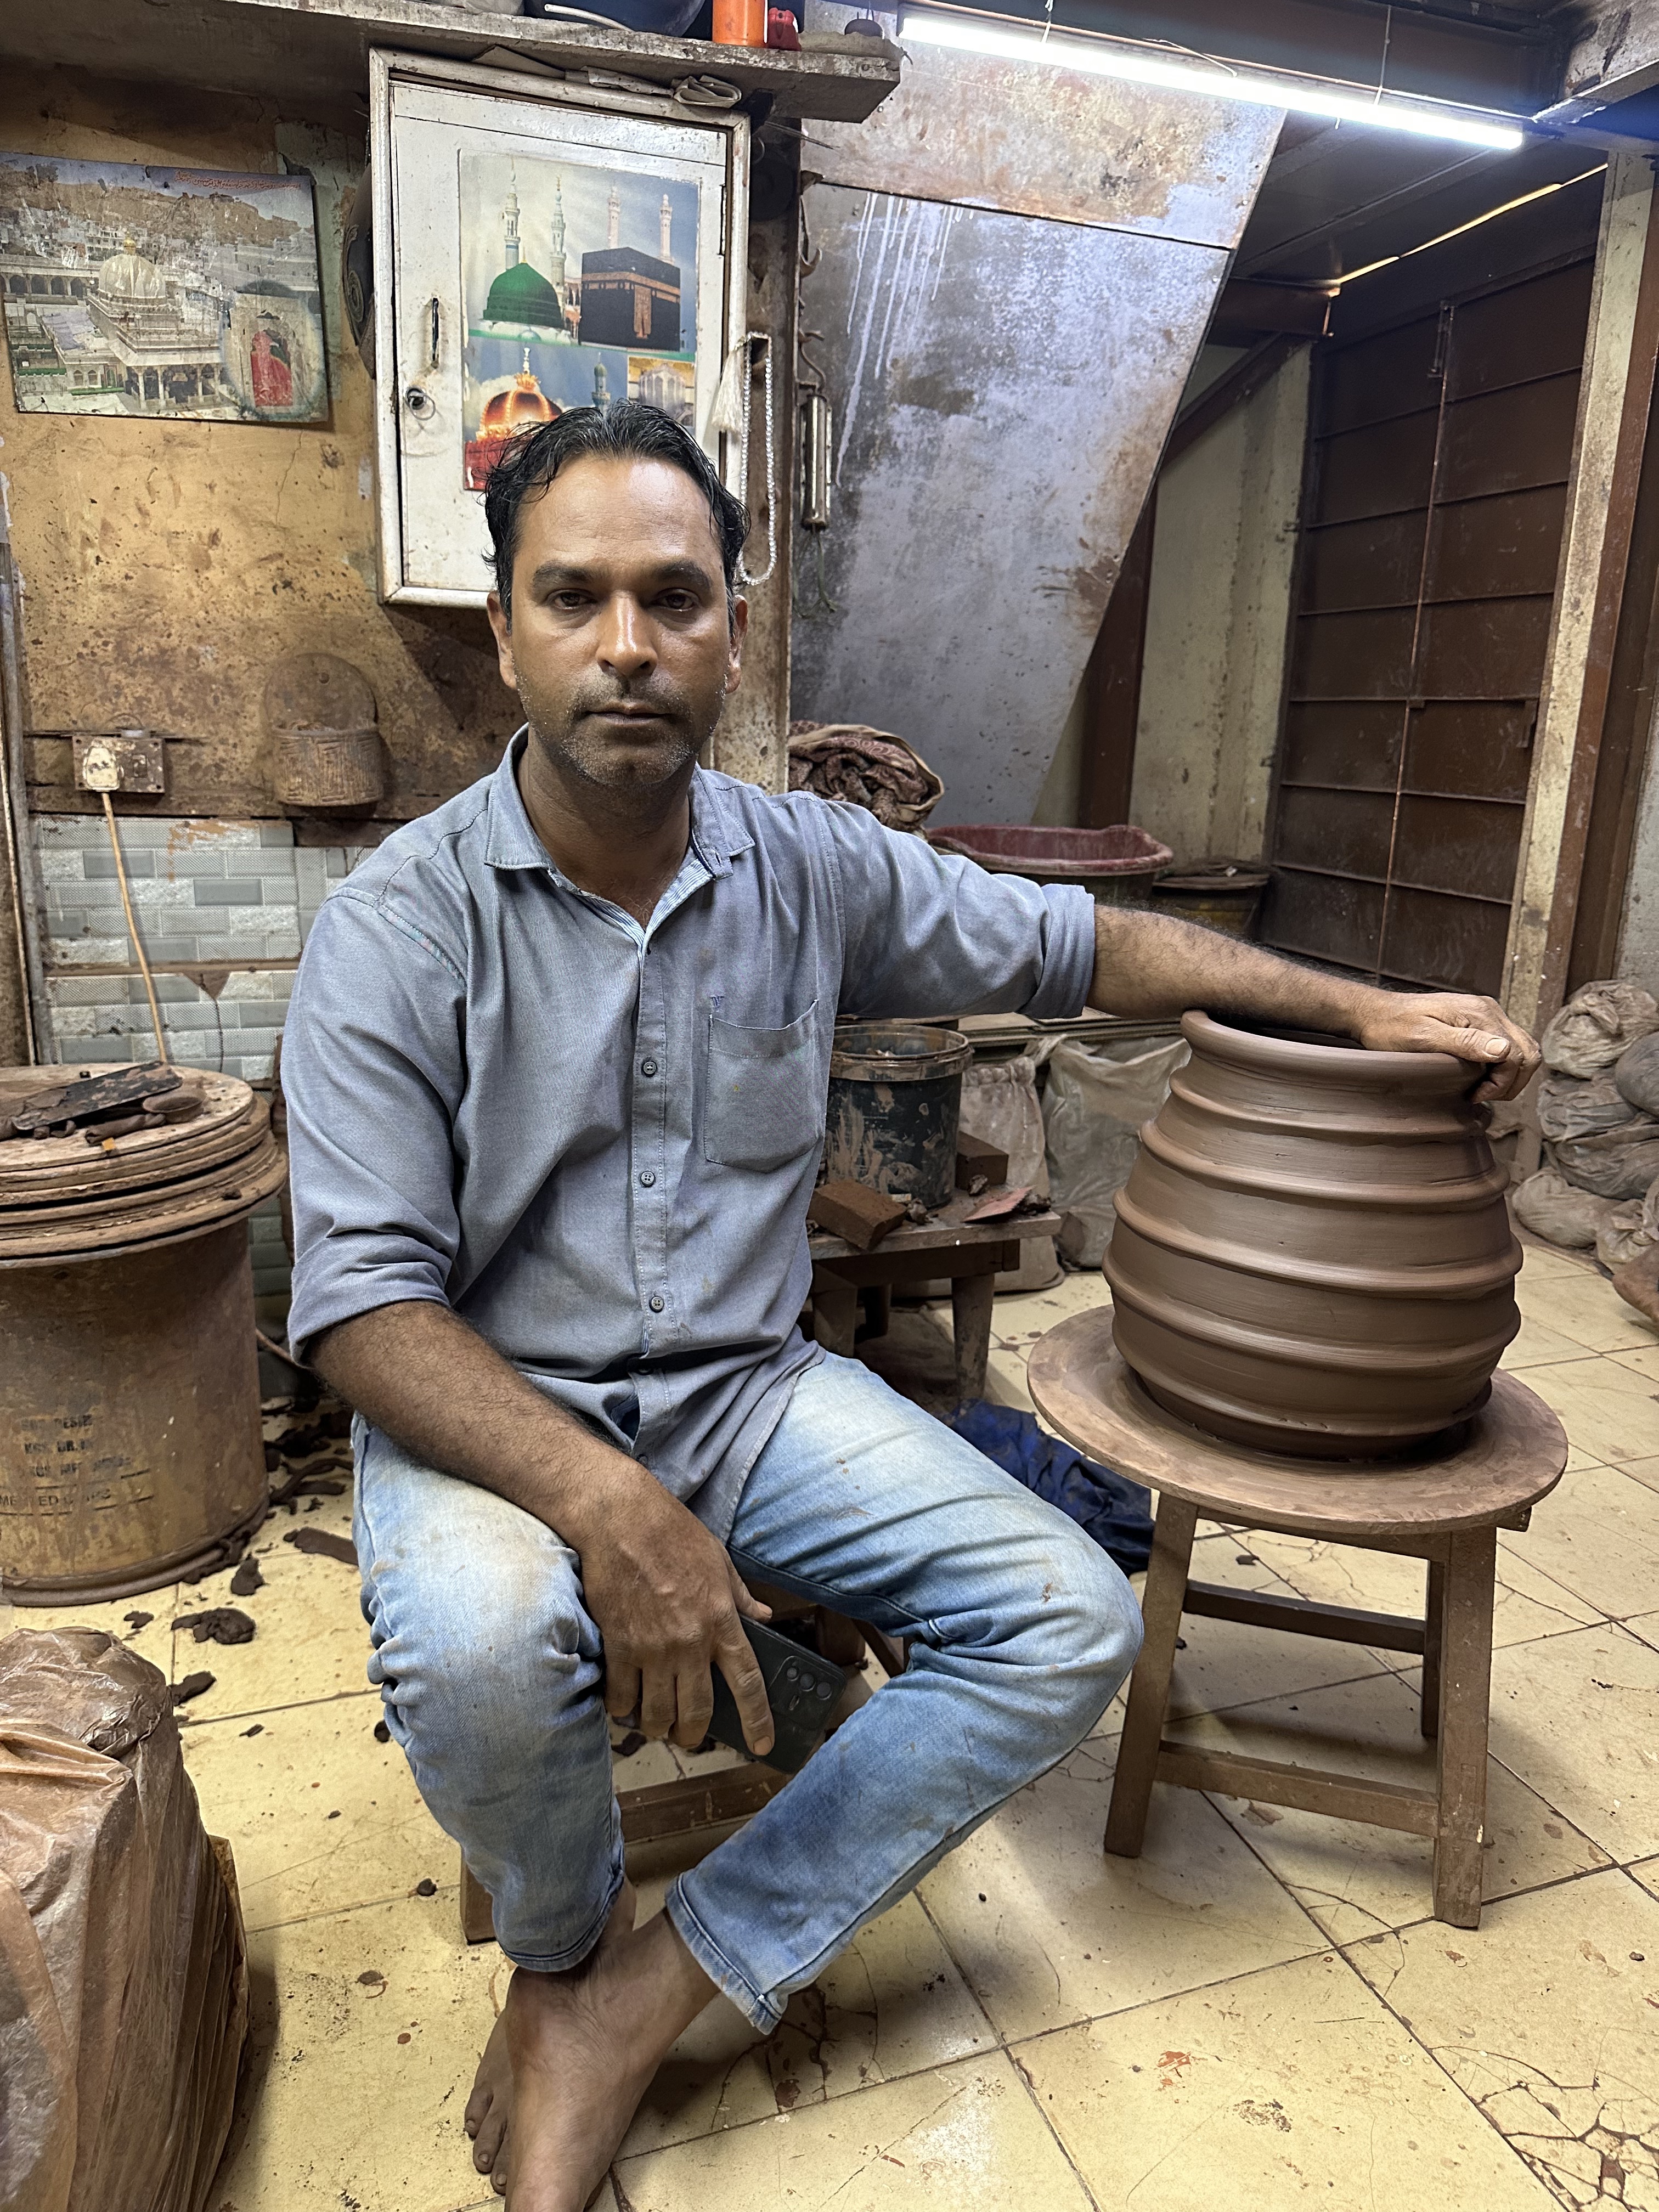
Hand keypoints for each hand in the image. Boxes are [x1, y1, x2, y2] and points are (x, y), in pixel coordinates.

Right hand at [578, 1468, 774, 1757]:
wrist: (621, 1519)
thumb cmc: (673, 1534)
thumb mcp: (720, 1561)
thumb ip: (742, 1597)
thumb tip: (765, 1618)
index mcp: (722, 1621)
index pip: (748, 1683)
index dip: (758, 1720)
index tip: (763, 1745)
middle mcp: (690, 1643)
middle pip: (696, 1711)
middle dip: (693, 1735)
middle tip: (689, 1737)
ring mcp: (652, 1648)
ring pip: (656, 1713)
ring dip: (657, 1727)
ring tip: (656, 1724)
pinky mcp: (617, 1645)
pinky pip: (620, 1696)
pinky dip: (621, 1708)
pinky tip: (623, 1704)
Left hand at [1354, 990, 1540, 1102]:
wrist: (1376, 1014)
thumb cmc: (1392, 1027)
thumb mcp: (1424, 1038)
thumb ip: (1465, 1043)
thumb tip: (1503, 1051)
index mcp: (1481, 1013)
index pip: (1517, 1056)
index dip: (1501, 1083)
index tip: (1474, 1096)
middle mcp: (1489, 1011)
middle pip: (1528, 1053)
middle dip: (1511, 1082)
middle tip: (1480, 1096)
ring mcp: (1486, 1016)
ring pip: (1521, 1051)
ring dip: (1508, 1077)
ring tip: (1479, 1090)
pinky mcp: (1479, 1023)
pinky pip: (1505, 1048)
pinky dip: (1500, 1068)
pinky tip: (1476, 1078)